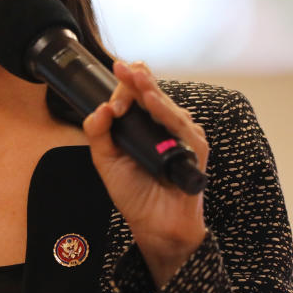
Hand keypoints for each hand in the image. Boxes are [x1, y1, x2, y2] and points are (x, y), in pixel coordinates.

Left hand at [82, 61, 208, 288]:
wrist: (152, 224)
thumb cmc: (134, 192)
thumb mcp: (106, 159)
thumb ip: (98, 133)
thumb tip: (100, 108)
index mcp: (145, 124)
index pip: (138, 95)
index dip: (125, 85)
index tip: (113, 76)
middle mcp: (165, 126)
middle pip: (153, 94)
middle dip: (136, 79)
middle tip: (122, 67)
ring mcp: (182, 137)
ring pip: (167, 106)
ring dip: (150, 91)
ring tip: (137, 79)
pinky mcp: (193, 151)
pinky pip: (181, 128)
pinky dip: (166, 114)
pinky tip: (154, 103)